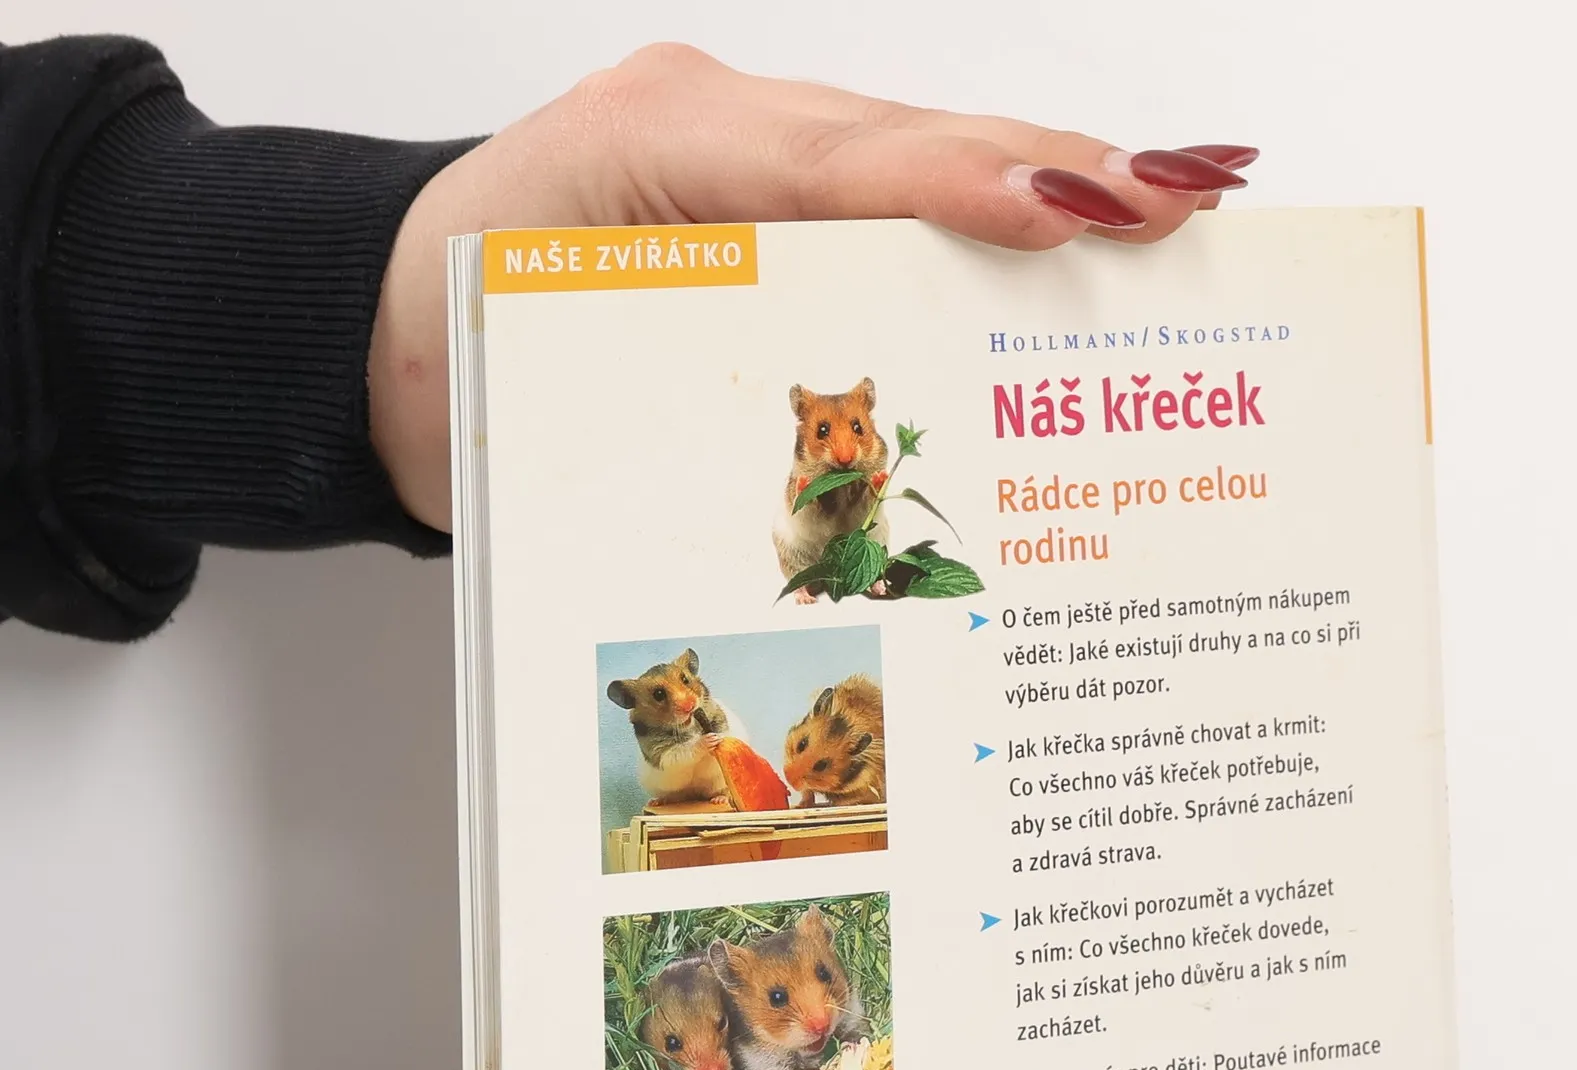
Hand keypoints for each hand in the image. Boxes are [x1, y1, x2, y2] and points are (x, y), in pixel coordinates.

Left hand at [369, 45, 1255, 528]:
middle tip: (1186, 198)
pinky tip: (1079, 236)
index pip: (840, 159)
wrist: (383, 328)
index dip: (964, 181)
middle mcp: (723, 131)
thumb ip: (673, 363)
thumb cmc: (451, 341)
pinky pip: (890, 203)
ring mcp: (751, 156)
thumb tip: (832, 424)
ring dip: (1051, 186)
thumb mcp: (542, 356)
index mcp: (660, 145)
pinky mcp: (768, 201)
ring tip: (1176, 204)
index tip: (1076, 208)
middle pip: (915, 142)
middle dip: (1058, 170)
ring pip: (921, 162)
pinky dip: (989, 217)